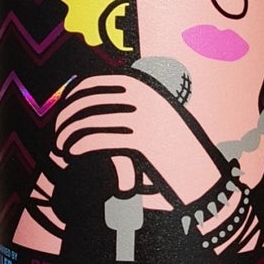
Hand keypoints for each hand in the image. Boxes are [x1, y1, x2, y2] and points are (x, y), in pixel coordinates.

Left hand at [55, 74, 222, 204]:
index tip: (59, 117)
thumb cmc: (175, 152)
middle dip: (65, 119)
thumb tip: (87, 105)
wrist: (205, 178)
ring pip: (88, 121)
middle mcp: (142, 97)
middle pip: (86, 102)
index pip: (93, 85)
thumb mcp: (156, 121)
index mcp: (143, 86)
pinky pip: (97, 140)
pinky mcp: (143, 142)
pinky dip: (78, 148)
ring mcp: (144, 117)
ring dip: (67, 135)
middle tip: (57, 138)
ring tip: (62, 150)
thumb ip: (128, 109)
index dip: (70, 100)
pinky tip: (72, 157)